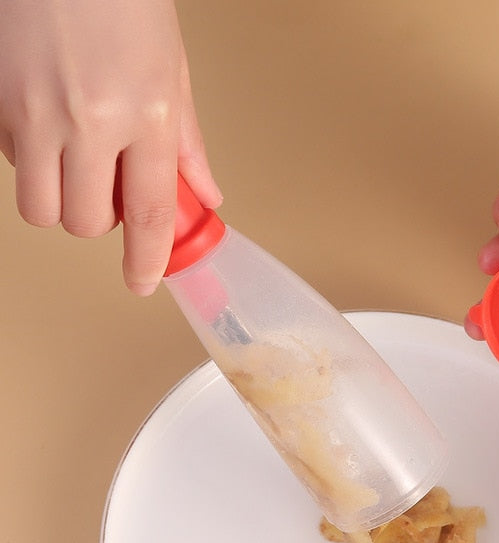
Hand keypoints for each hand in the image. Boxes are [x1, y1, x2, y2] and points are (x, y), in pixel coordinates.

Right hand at [0, 0, 221, 294]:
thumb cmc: (121, 1)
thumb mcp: (173, 72)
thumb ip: (187, 144)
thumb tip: (204, 196)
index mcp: (145, 115)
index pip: (150, 213)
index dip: (147, 259)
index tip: (143, 282)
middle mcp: (88, 120)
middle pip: (86, 222)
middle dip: (102, 224)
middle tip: (112, 192)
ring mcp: (33, 112)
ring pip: (40, 207)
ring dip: (62, 201)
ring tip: (77, 165)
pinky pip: (11, 164)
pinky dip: (31, 162)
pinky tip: (48, 128)